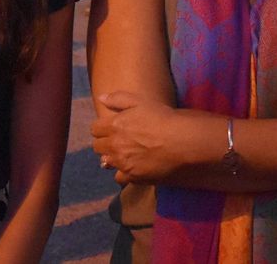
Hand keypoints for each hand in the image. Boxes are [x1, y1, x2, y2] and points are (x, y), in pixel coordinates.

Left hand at [92, 92, 224, 185]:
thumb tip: (101, 98)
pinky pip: (119, 177)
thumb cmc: (163, 118)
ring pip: (106, 162)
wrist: (181, 142)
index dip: (102, 128)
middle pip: (98, 147)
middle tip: (117, 142)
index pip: (95, 129)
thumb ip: (118, 99)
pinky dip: (123, 173)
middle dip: (105, 143)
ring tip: (124, 155)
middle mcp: (114, 145)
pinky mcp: (133, 176)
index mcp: (114, 126)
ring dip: (112, 158)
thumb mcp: (141, 101)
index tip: (110, 129)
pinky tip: (132, 168)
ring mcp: (123, 163)